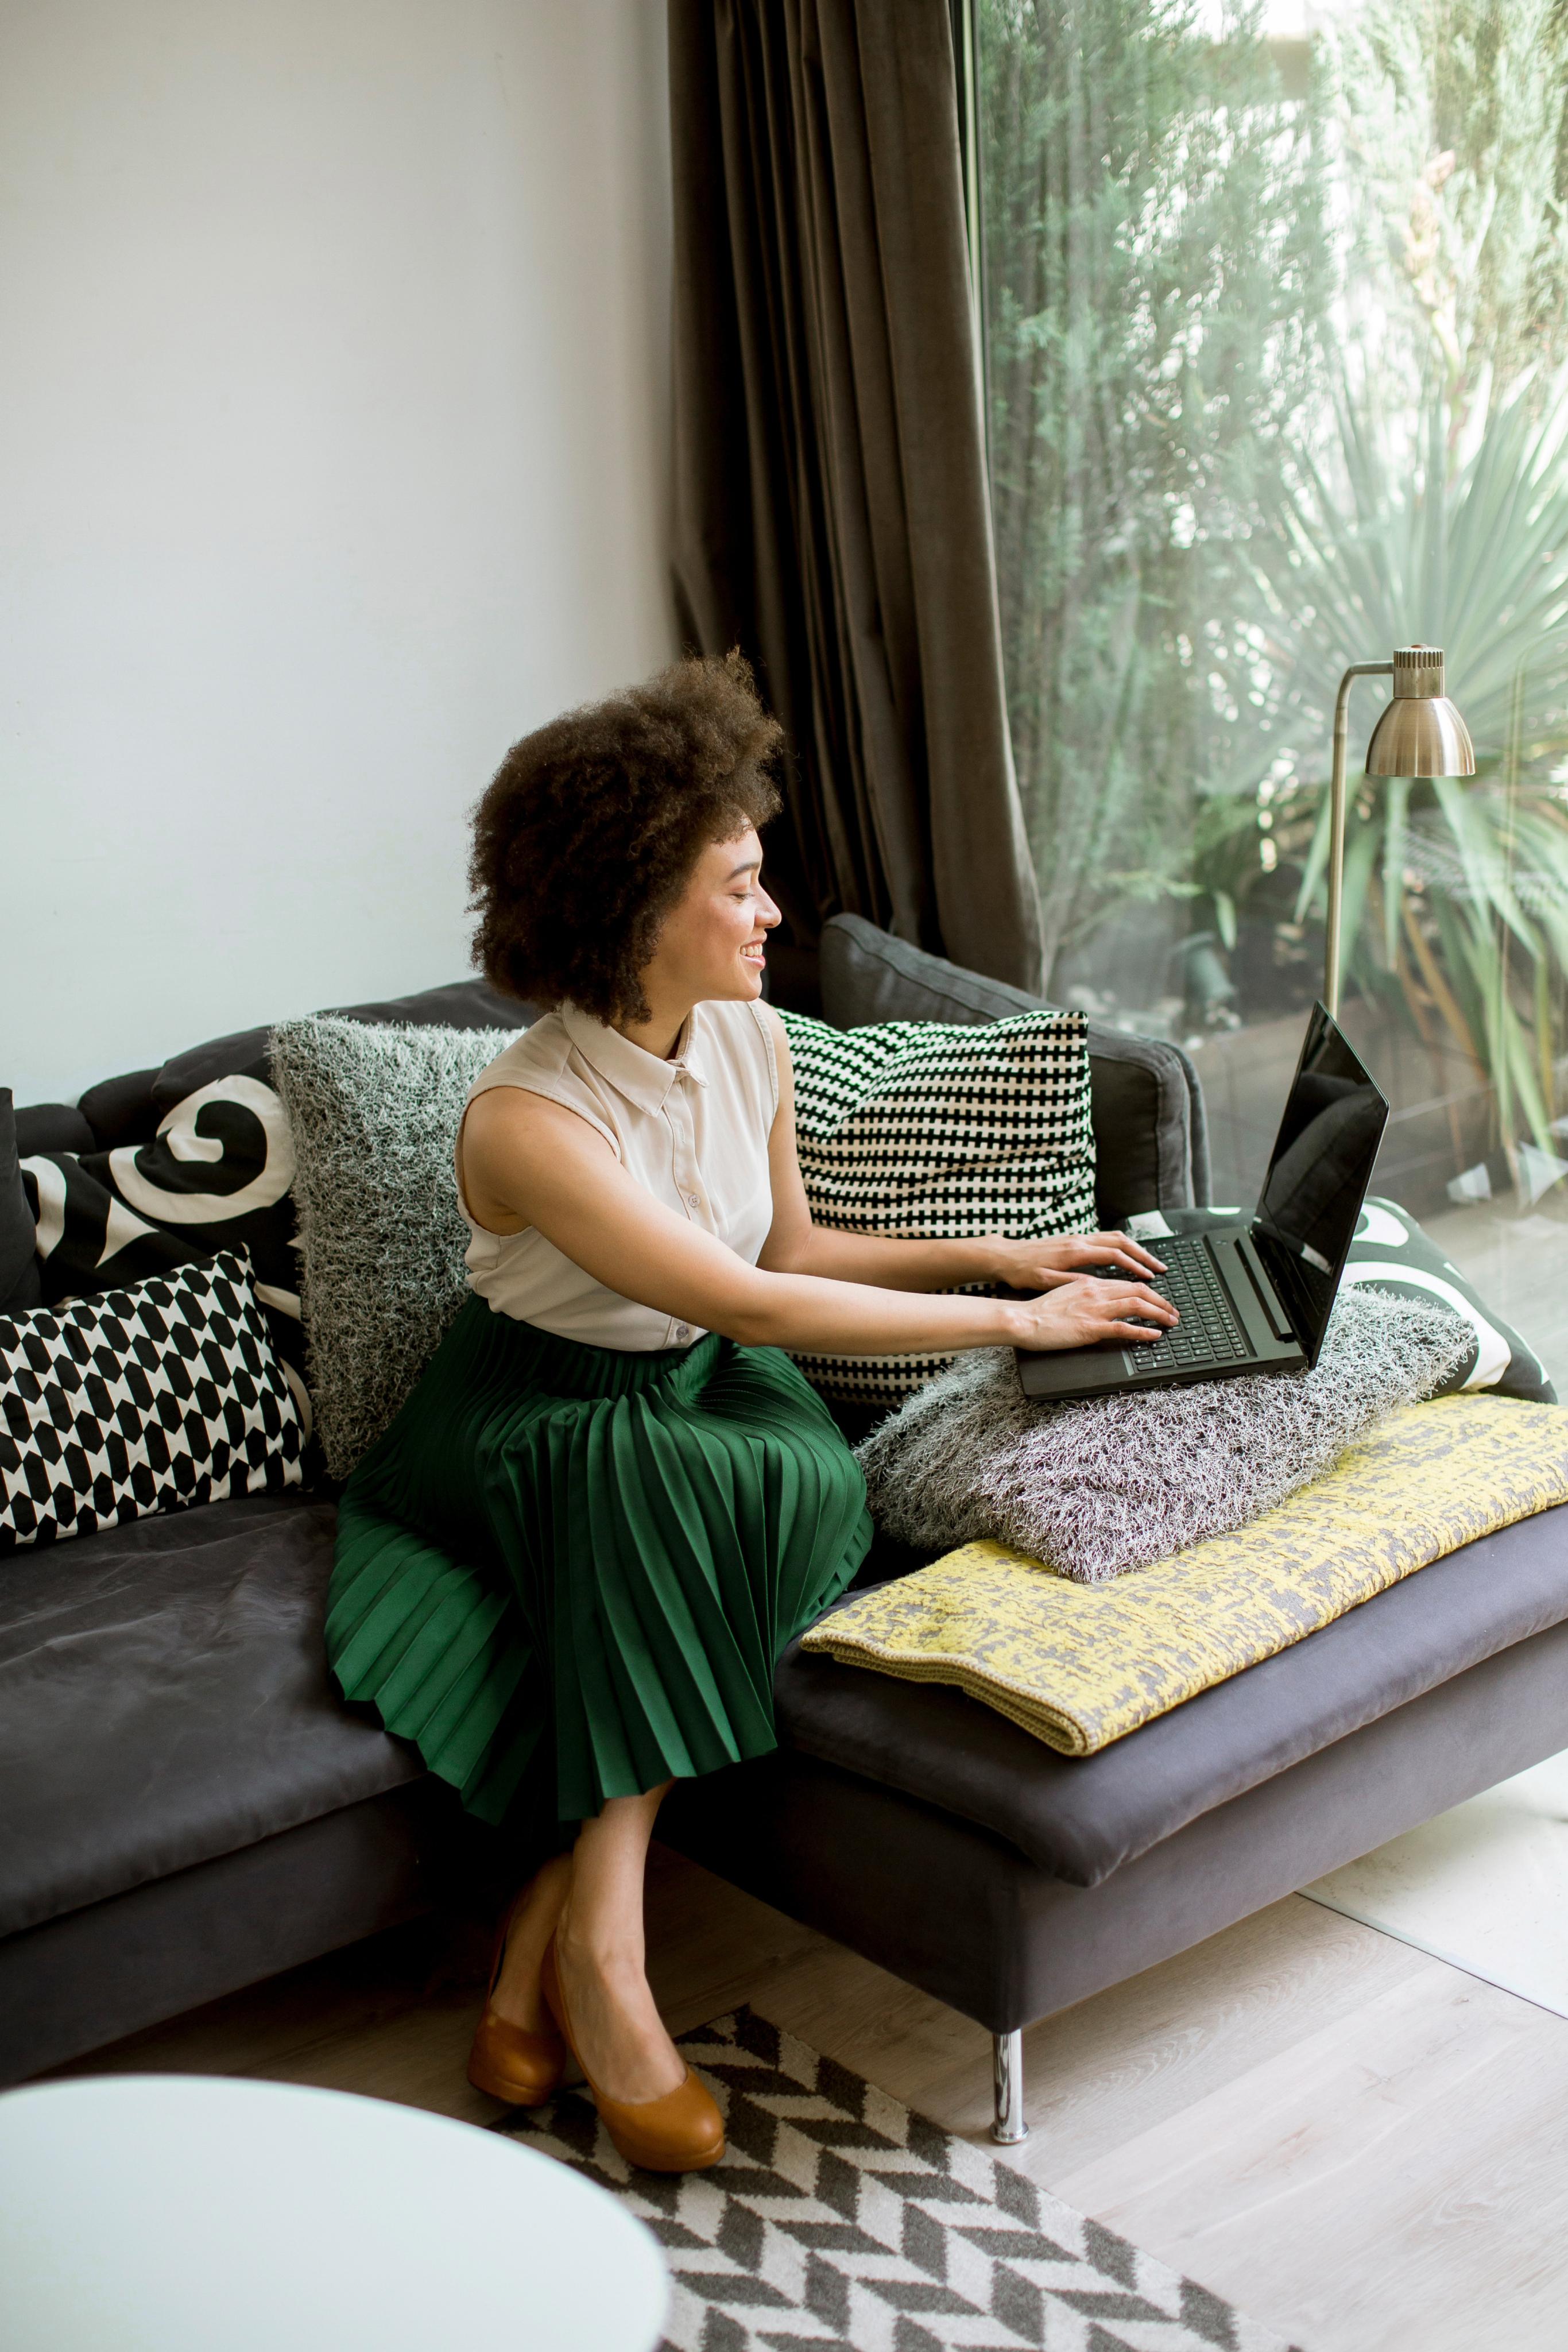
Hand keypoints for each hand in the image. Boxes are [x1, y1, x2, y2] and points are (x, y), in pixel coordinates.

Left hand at [987, 1231, 1167, 1290]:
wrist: (1005, 1256)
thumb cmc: (1022, 1271)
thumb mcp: (1044, 1281)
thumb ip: (1071, 1283)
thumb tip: (1095, 1286)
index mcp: (1075, 1251)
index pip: (1114, 1255)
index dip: (1135, 1266)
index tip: (1150, 1278)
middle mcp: (1079, 1240)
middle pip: (1121, 1242)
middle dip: (1144, 1255)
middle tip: (1161, 1269)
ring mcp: (1078, 1238)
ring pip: (1115, 1238)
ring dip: (1135, 1250)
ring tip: (1151, 1264)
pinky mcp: (1075, 1240)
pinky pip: (1105, 1239)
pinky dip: (1122, 1248)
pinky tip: (1129, 1260)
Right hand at [1010, 1275, 1177, 1352]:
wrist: (1023, 1319)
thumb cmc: (1040, 1311)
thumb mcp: (1066, 1294)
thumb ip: (1086, 1293)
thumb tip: (1103, 1299)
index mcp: (1090, 1283)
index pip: (1128, 1283)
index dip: (1149, 1291)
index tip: (1159, 1300)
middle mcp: (1096, 1291)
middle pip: (1138, 1290)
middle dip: (1161, 1301)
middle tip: (1173, 1312)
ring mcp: (1095, 1309)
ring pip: (1137, 1305)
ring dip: (1159, 1313)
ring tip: (1170, 1322)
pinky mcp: (1091, 1327)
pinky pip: (1125, 1328)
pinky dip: (1143, 1332)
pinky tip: (1154, 1336)